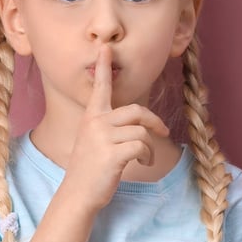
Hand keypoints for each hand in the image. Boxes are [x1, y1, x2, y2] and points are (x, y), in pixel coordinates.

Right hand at [61, 45, 170, 212]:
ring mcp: (103, 138)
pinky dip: (147, 155)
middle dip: (154, 121)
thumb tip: (136, 121)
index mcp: (91, 117)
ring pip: (142, 131)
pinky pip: (142, 146)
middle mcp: (96, 122)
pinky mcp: (113, 154)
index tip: (105, 47)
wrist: (78, 194)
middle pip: (136, 111)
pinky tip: (142, 162)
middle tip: (163, 131)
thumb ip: (108, 126)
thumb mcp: (94, 140)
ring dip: (149, 146)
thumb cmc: (90, 168)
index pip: (100, 87)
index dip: (103, 67)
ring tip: (144, 157)